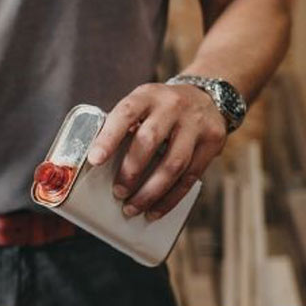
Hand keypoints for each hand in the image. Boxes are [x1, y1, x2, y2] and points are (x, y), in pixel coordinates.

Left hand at [86, 82, 227, 219]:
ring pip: (173, 164)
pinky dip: (170, 198)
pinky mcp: (213, 142)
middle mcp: (172, 106)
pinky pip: (191, 177)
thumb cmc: (160, 108)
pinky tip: (155, 210)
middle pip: (149, 141)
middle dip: (130, 171)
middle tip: (118, 192)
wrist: (207, 96)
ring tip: (133, 208)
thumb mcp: (142, 104)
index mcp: (147, 95)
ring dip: (151, 192)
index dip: (109, 138)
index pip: (125, 113)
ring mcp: (196, 124)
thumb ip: (122, 126)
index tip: (94, 160)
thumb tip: (93, 161)